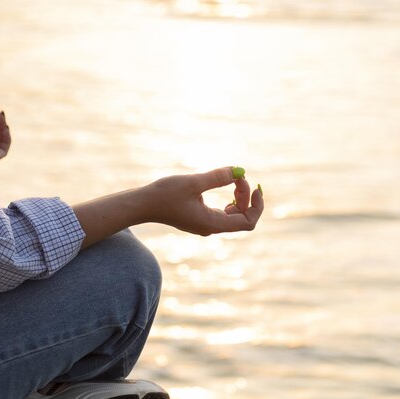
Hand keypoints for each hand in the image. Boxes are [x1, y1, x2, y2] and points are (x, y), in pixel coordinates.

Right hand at [145, 166, 263, 235]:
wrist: (142, 204)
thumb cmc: (165, 194)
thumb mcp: (193, 182)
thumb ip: (217, 177)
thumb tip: (238, 170)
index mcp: (212, 223)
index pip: (248, 222)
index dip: (257, 205)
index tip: (255, 186)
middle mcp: (211, 228)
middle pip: (242, 217)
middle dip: (246, 196)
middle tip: (238, 176)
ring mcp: (205, 224)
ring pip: (233, 214)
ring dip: (238, 197)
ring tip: (231, 178)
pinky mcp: (199, 219)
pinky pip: (223, 212)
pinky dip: (228, 199)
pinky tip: (222, 186)